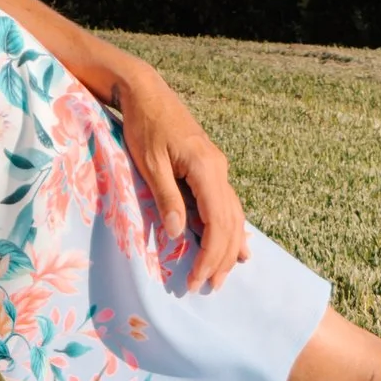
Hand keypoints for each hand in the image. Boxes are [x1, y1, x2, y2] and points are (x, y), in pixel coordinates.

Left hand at [115, 63, 248, 293]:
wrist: (146, 92)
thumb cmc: (143, 125)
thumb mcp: (150, 163)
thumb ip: (166, 198)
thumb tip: (176, 233)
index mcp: (205, 168)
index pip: (217, 222)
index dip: (210, 255)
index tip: (197, 280)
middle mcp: (218, 169)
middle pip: (231, 222)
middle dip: (222, 258)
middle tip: (210, 288)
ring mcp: (217, 167)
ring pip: (233, 213)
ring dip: (229, 246)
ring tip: (223, 274)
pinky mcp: (209, 166)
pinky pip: (226, 203)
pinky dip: (231, 226)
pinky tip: (237, 244)